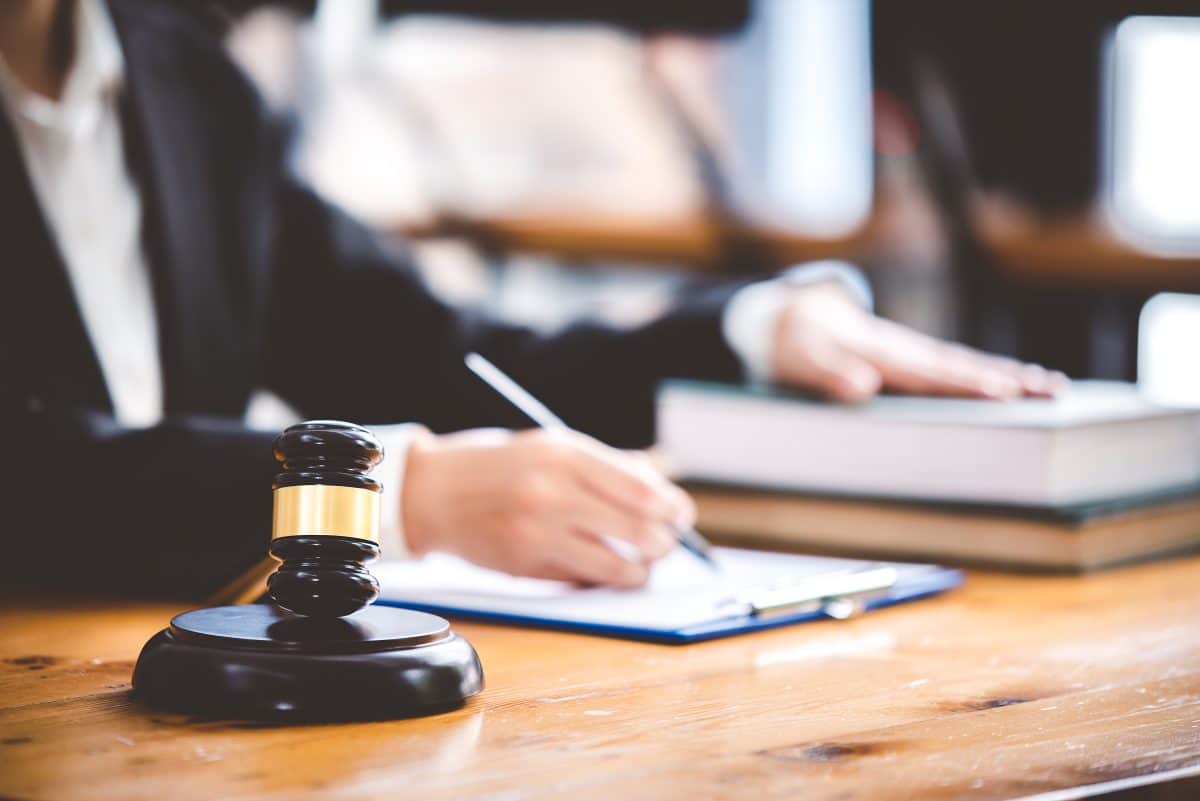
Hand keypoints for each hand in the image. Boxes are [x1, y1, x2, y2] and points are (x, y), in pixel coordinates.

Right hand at [401, 428, 692, 586]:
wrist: (431, 493)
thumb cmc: (498, 466)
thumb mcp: (550, 447)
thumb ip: (603, 465)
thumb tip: (658, 489)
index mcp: (564, 455)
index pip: (640, 488)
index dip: (672, 506)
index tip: (682, 514)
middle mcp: (553, 493)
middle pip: (638, 530)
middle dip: (664, 543)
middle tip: (667, 544)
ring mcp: (539, 533)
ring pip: (617, 566)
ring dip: (640, 570)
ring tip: (641, 565)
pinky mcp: (526, 566)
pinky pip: (584, 579)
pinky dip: (603, 578)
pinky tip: (605, 569)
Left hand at [770, 283, 1067, 401]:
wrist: (794, 316)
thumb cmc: (795, 343)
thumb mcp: (801, 358)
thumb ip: (828, 373)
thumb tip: (862, 387)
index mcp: (883, 354)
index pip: (932, 374)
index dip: (967, 384)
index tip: (1005, 393)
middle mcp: (907, 351)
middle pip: (964, 367)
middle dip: (1009, 379)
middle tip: (1054, 391)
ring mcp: (914, 354)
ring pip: (968, 366)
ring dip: (1010, 376)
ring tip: (1055, 388)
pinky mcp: (914, 361)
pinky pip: (957, 369)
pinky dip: (990, 375)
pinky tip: (1018, 385)